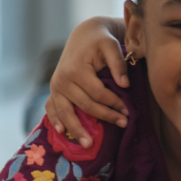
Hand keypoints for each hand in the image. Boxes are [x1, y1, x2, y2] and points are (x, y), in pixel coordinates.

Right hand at [46, 17, 129, 146]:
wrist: (84, 35)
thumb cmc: (100, 41)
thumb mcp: (112, 45)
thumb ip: (118, 63)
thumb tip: (125, 85)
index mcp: (76, 70)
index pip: (98, 93)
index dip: (114, 103)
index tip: (129, 111)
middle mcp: (62, 80)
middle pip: (84, 105)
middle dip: (105, 116)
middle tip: (123, 124)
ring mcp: (55, 87)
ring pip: (66, 112)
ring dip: (77, 129)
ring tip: (88, 144)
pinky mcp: (54, 90)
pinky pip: (51, 108)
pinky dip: (56, 120)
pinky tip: (62, 133)